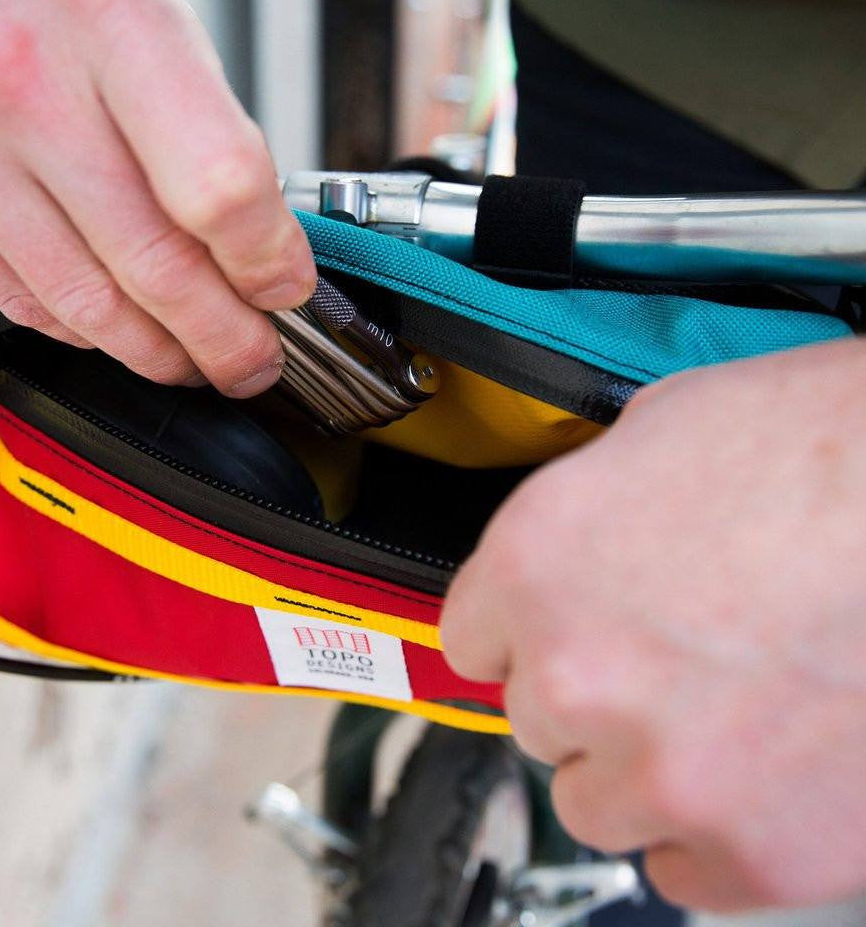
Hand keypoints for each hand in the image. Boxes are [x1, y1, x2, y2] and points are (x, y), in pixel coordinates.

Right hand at [0, 0, 314, 393]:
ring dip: (160, 355)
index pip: (218, 187)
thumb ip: (201, 113)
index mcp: (105, 13)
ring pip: (88, 309)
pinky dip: (87, 332)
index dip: (268, 262)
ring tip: (197, 360)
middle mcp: (17, 81)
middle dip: (227, 341)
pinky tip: (120, 329)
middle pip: (157, 269)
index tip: (286, 288)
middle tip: (254, 359)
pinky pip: (21, 301)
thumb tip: (255, 236)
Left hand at [441, 339, 865, 911]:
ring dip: (639, 763)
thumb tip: (575, 546)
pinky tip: (759, 767)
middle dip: (588, 688)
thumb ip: (587, 508)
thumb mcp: (663, 430)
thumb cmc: (828, 450)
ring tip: (719, 709)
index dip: (519, 628)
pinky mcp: (752, 852)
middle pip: (534, 718)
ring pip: (595, 801)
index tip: (556, 627)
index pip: (468, 638)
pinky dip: (709, 828)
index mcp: (535, 566)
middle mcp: (575, 678)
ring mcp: (661, 775)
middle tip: (669, 652)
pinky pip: (681, 866)